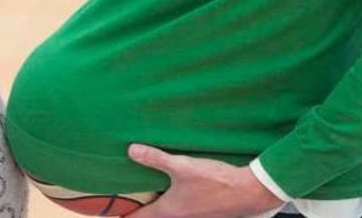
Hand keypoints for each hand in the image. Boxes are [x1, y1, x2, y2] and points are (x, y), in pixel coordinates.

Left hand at [124, 144, 283, 217]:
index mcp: (168, 211)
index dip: (124, 216)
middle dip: (139, 211)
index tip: (113, 216)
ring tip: (149, 195)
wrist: (248, 192)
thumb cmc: (215, 182)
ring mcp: (193, 217)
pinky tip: (176, 191)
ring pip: (168, 214)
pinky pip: (182, 211)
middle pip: (152, 217)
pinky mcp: (204, 213)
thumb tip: (132, 150)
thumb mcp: (183, 166)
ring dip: (157, 207)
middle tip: (128, 203)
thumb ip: (156, 159)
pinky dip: (173, 203)